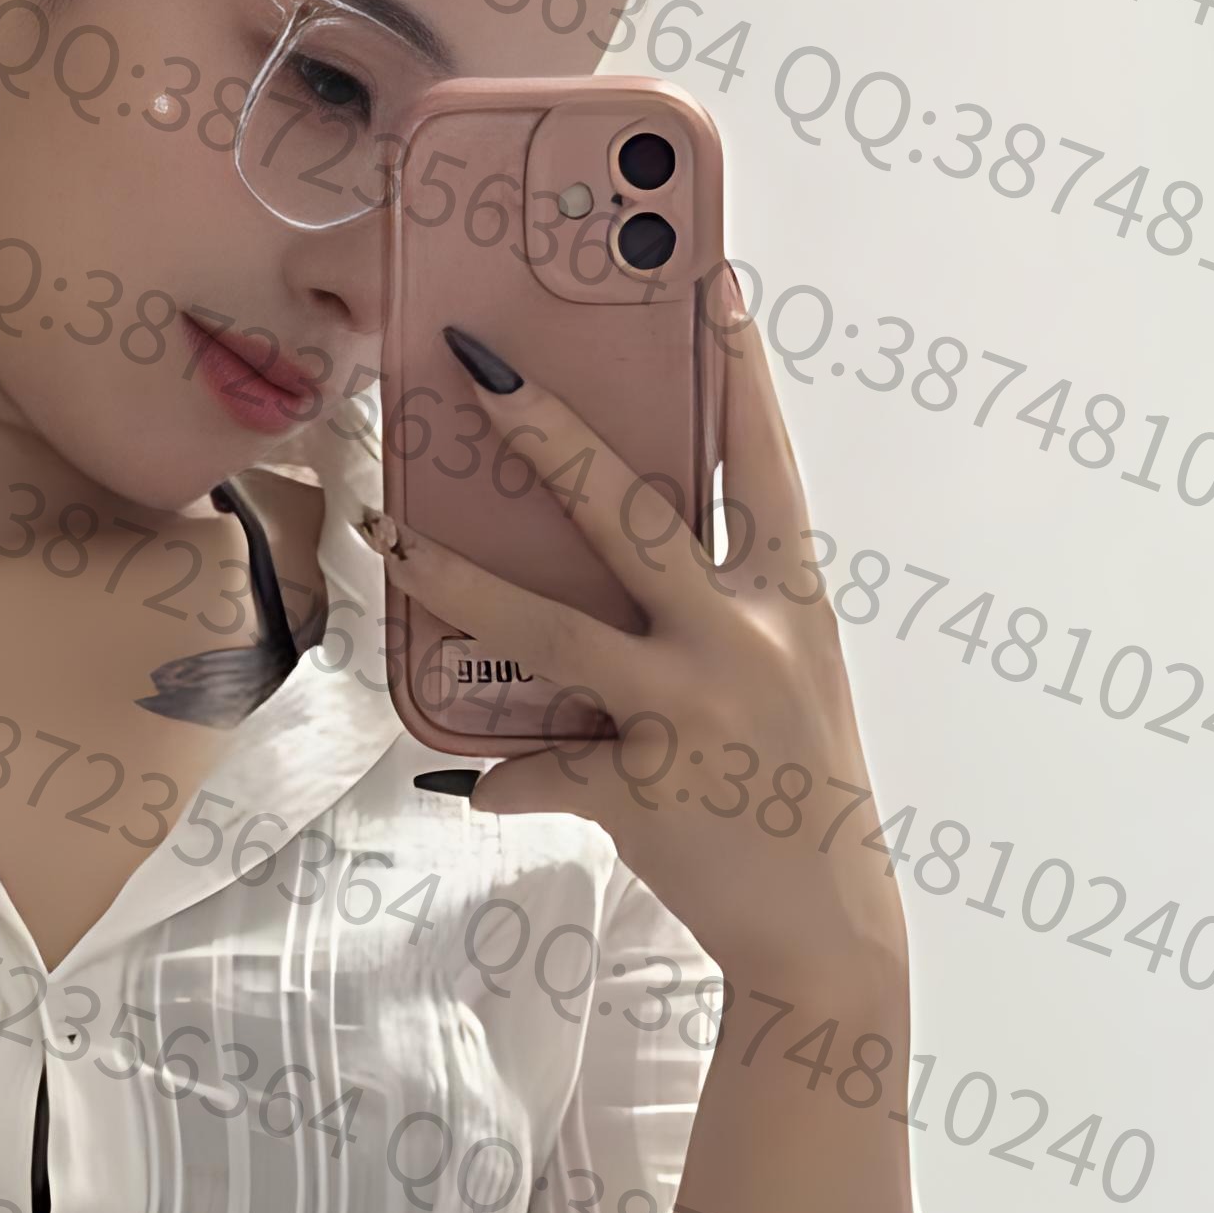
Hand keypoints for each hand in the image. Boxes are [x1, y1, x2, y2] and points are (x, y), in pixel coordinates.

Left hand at [361, 269, 907, 992]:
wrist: (824, 935)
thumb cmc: (794, 795)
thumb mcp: (782, 681)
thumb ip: (712, 617)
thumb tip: (619, 559)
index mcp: (791, 599)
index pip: (761, 460)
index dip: (734, 367)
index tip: (704, 277)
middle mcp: (744, 638)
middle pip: (633, 513)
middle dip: (550, 432)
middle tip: (477, 366)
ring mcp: (690, 709)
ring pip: (551, 624)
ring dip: (458, 576)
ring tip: (389, 533)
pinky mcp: (643, 786)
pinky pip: (541, 767)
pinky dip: (506, 775)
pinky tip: (465, 774)